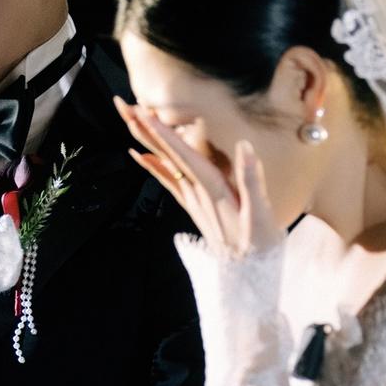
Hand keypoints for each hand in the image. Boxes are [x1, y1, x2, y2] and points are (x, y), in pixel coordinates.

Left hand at [113, 95, 284, 258]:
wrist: (246, 279)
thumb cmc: (258, 247)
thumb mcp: (260, 215)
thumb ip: (251, 180)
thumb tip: (244, 146)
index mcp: (214, 191)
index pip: (186, 157)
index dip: (168, 135)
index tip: (147, 114)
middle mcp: (197, 194)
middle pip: (168, 157)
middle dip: (147, 130)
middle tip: (124, 106)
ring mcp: (193, 201)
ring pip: (165, 165)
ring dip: (147, 142)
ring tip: (129, 121)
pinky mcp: (195, 207)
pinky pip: (169, 182)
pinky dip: (154, 167)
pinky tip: (141, 157)